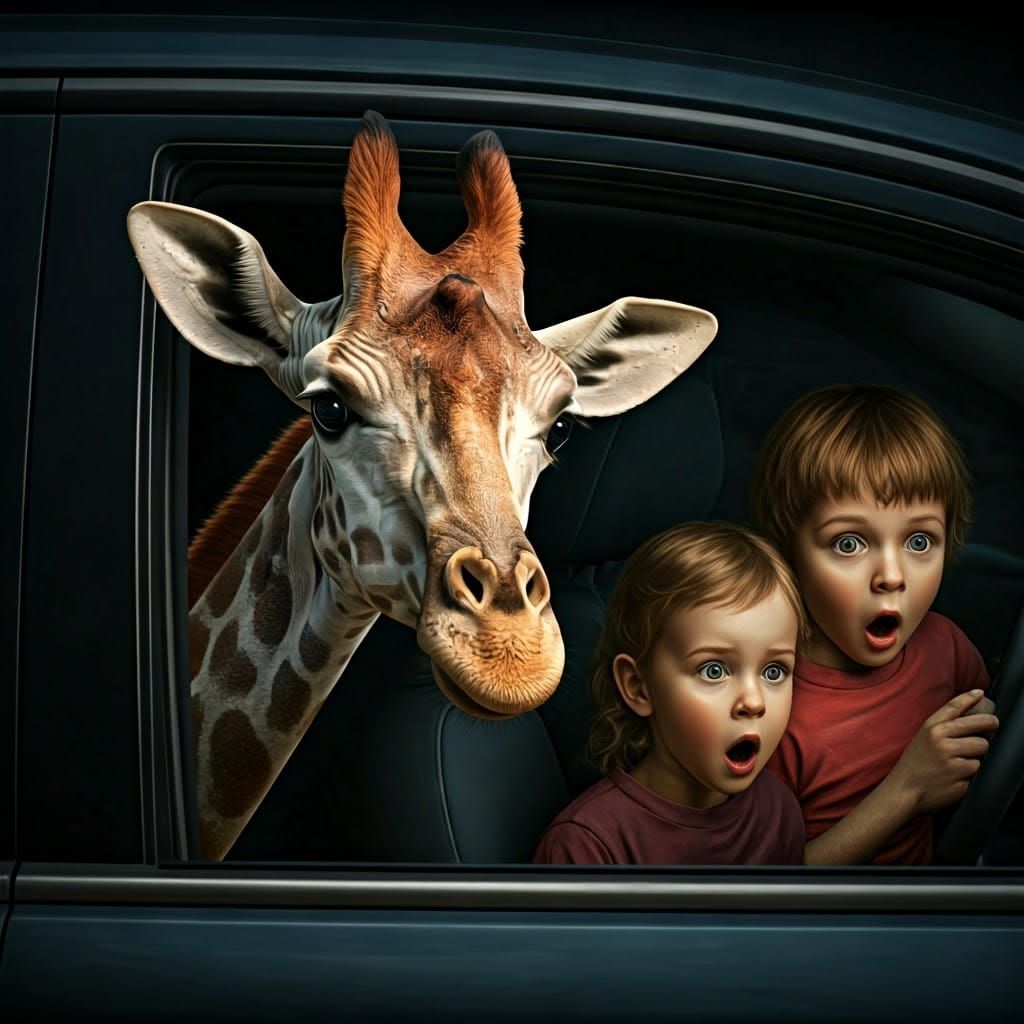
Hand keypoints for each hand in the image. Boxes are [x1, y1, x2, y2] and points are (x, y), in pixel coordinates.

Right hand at [888, 689, 999, 815]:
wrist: (904, 790)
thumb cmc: (914, 764)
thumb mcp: (922, 738)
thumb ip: (942, 728)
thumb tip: (969, 717)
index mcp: (931, 728)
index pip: (954, 707)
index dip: (969, 698)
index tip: (980, 693)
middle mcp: (941, 740)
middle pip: (980, 727)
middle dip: (990, 726)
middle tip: (992, 726)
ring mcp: (952, 759)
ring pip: (981, 749)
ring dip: (976, 754)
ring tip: (961, 760)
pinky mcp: (960, 777)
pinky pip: (976, 769)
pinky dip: (969, 773)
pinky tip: (955, 775)